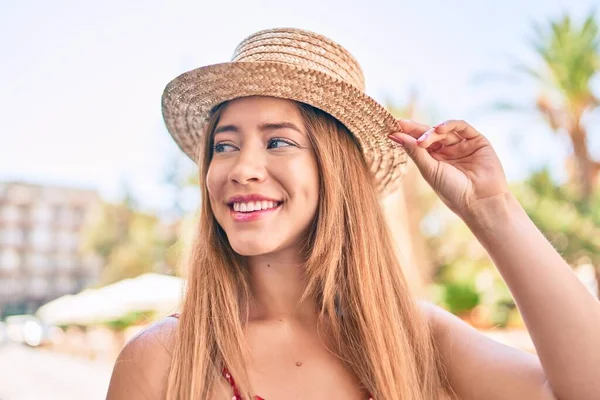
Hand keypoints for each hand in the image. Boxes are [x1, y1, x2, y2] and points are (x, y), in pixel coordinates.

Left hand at [388, 119, 509, 218]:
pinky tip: (438, 130)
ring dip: (431, 132)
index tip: (391, 127)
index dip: (406, 135)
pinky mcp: (477, 141)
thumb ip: (415, 151)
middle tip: (401, 124)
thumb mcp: (430, 170)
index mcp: (435, 161)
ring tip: (423, 140)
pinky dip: (449, 125)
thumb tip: (395, 135)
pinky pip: (462, 127)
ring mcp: (463, 146)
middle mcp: (448, 152)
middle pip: (429, 134)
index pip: (419, 143)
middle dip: (415, 129)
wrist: (480, 201)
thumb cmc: (453, 191)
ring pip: (444, 130)